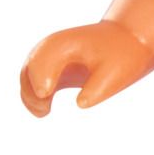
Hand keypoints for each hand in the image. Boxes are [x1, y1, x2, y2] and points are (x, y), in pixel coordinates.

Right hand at [20, 21, 153, 116]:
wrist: (125, 42)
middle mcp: (52, 47)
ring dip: (30, 96)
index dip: (41, 75)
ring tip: (43, 113)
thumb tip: (79, 104)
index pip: (45, 58)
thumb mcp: (117, 71)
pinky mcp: (51, 70)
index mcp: (66, 43)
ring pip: (28, 78)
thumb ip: (99, 88)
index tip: (45, 94)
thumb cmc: (122, 55)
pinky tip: (44, 111)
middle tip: (44, 111)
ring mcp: (49, 58)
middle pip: (30, 68)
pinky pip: (34, 85)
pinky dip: (35, 98)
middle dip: (32, 90)